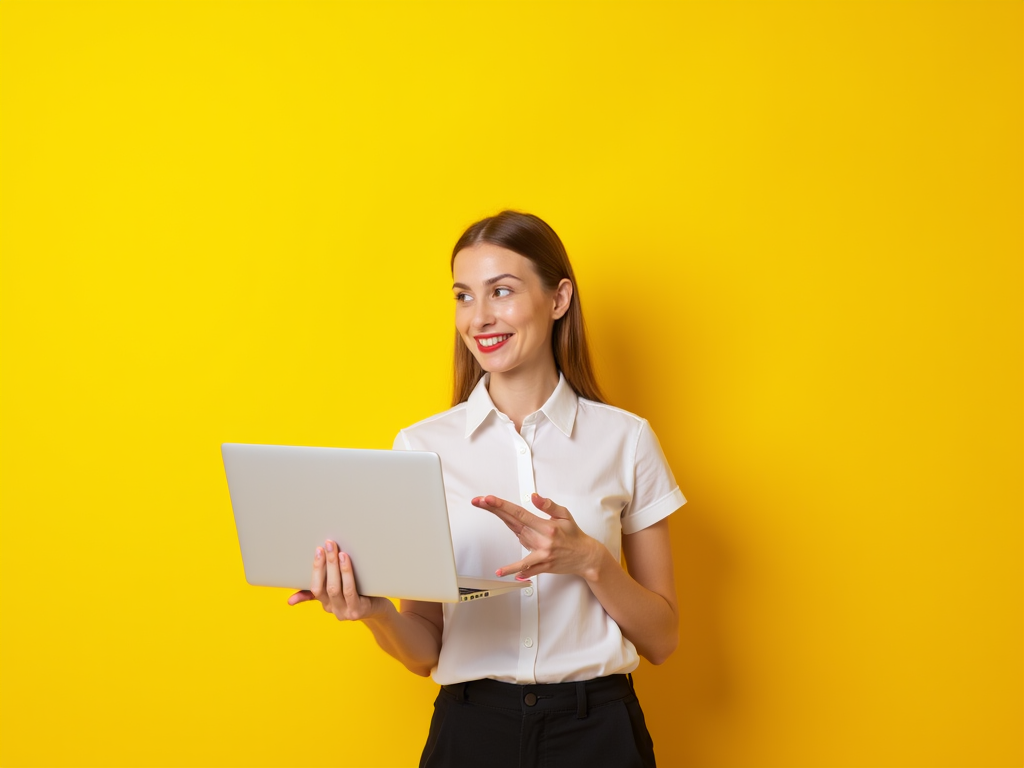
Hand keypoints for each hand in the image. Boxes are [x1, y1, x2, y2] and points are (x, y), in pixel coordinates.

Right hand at [287, 540, 390, 620]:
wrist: (380, 611)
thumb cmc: (358, 596)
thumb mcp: (337, 594)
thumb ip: (317, 593)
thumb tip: (290, 601)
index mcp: (325, 604)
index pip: (313, 588)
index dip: (315, 568)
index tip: (317, 550)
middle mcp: (333, 610)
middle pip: (323, 587)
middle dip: (324, 564)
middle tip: (327, 544)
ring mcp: (345, 612)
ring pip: (335, 588)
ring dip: (334, 567)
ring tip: (336, 550)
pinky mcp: (358, 610)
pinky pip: (349, 590)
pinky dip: (346, 574)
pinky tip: (346, 559)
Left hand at [471, 493, 605, 580]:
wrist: (585, 556)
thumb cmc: (573, 535)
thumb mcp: (564, 515)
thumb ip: (548, 505)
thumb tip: (534, 496)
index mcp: (546, 525)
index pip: (519, 512)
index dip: (502, 505)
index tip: (489, 498)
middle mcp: (542, 539)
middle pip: (513, 523)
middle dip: (494, 511)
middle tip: (479, 501)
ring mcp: (541, 553)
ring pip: (516, 543)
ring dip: (498, 530)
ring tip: (488, 540)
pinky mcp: (542, 565)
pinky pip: (526, 568)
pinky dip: (514, 570)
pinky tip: (501, 572)